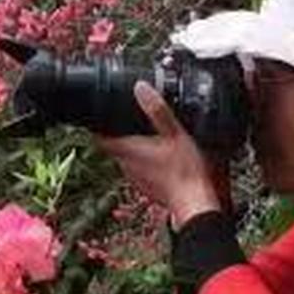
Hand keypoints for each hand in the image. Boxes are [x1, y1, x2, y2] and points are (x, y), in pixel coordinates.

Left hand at [97, 82, 226, 227]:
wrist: (195, 206)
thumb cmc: (186, 172)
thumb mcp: (175, 134)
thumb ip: (157, 110)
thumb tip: (140, 87)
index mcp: (128, 150)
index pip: (99, 137)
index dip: (97, 125)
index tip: (102, 113)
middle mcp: (127, 165)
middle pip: (113, 145)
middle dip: (118, 132)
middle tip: (128, 118)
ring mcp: (136, 178)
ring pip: (126, 158)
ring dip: (133, 146)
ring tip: (147, 134)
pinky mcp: (147, 186)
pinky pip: (140, 169)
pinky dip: (145, 160)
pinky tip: (161, 156)